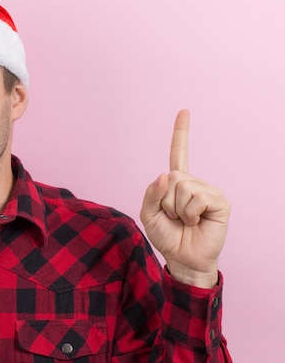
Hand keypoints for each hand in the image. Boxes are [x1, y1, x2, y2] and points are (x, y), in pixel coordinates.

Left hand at [140, 110, 229, 287]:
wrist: (182, 258)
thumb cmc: (166, 236)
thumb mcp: (148, 214)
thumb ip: (151, 193)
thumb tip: (165, 175)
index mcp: (176, 182)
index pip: (178, 153)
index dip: (181, 132)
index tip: (184, 111)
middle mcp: (193, 182)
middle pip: (171, 177)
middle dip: (165, 201)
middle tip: (173, 217)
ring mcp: (208, 191)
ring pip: (182, 187)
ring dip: (177, 209)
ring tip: (185, 221)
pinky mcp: (220, 201)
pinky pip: (197, 198)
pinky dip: (190, 213)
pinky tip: (197, 222)